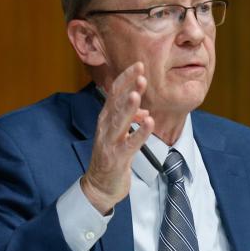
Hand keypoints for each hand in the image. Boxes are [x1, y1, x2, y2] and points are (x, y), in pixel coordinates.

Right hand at [80, 63, 154, 213]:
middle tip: (141, 73)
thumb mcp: (120, 133)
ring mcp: (109, 142)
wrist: (99, 185)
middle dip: (128, 87)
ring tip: (138, 94)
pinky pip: (129, 144)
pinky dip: (140, 133)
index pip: (114, 92)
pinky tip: (149, 123)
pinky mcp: (116, 157)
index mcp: (106, 117)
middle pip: (116, 103)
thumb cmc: (111, 156)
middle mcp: (105, 126)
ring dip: (129, 107)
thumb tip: (144, 111)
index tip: (139, 65)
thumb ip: (131, 119)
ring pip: (119, 121)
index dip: (126, 78)